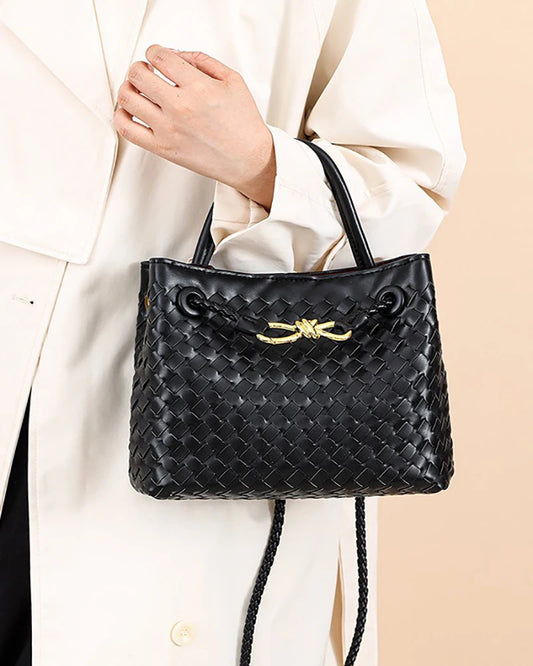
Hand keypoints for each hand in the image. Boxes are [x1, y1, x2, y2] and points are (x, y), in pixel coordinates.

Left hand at [113, 45, 275, 210]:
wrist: (249, 160)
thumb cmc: (243, 125)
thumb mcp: (232, 80)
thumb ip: (202, 60)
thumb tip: (175, 54)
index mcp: (198, 87)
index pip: (159, 56)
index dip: (154, 52)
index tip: (157, 58)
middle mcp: (180, 107)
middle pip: (137, 74)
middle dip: (139, 68)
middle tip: (146, 72)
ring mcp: (169, 129)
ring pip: (127, 98)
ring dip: (128, 88)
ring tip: (137, 90)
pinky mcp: (163, 148)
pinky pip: (127, 129)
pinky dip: (121, 116)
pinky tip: (131, 111)